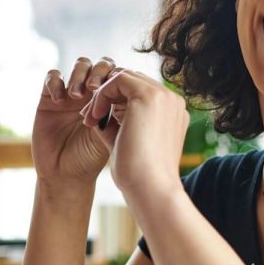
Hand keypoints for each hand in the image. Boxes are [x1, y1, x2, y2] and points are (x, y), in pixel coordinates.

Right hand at [33, 57, 117, 183]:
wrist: (67, 175)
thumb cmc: (95, 159)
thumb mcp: (115, 132)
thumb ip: (124, 110)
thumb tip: (136, 88)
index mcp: (114, 100)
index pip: (120, 74)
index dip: (117, 78)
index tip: (114, 94)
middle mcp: (95, 94)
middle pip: (102, 64)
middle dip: (100, 72)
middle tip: (95, 88)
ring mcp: (72, 94)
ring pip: (81, 65)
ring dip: (80, 75)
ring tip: (77, 95)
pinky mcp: (49, 98)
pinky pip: (52, 76)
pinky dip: (57, 82)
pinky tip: (60, 100)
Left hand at [80, 69, 189, 199]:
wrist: (149, 187)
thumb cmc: (139, 173)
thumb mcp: (128, 140)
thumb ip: (118, 121)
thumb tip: (99, 109)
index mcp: (173, 113)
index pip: (141, 92)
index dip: (116, 102)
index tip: (98, 122)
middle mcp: (173, 101)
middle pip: (134, 81)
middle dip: (107, 96)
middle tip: (89, 118)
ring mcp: (164, 96)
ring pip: (125, 77)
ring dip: (102, 94)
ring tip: (90, 118)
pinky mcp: (149, 95)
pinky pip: (117, 79)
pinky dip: (101, 95)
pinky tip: (93, 116)